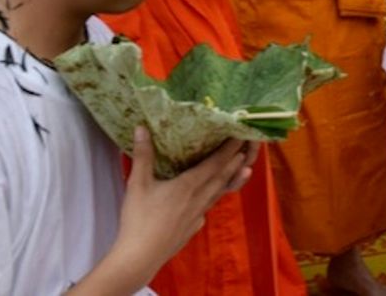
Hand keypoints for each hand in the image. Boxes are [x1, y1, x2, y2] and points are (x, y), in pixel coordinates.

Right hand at [112, 127, 254, 276]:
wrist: (140, 257)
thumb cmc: (139, 219)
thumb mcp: (137, 184)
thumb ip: (143, 155)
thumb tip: (142, 128)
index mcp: (189, 185)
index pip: (215, 163)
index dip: (229, 149)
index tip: (240, 136)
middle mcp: (199, 198)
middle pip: (223, 176)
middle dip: (236, 160)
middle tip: (247, 147)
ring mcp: (198, 215)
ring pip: (219, 192)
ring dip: (231, 178)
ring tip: (244, 169)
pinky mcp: (194, 227)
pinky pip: (208, 207)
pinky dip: (215, 196)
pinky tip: (211, 197)